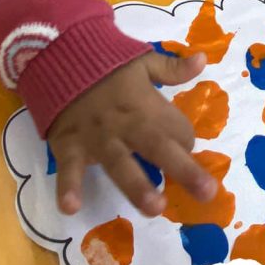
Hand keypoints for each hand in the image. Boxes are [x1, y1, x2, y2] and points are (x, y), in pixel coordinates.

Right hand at [46, 51, 216, 216]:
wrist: (57, 56)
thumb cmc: (105, 63)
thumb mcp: (142, 60)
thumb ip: (172, 68)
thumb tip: (203, 60)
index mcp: (146, 103)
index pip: (176, 129)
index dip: (187, 141)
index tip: (185, 147)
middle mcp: (126, 123)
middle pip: (158, 147)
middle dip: (183, 170)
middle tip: (207, 192)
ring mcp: (96, 137)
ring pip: (119, 164)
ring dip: (137, 186)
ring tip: (156, 209)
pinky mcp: (68, 145)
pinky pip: (68, 168)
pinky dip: (68, 187)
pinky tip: (71, 208)